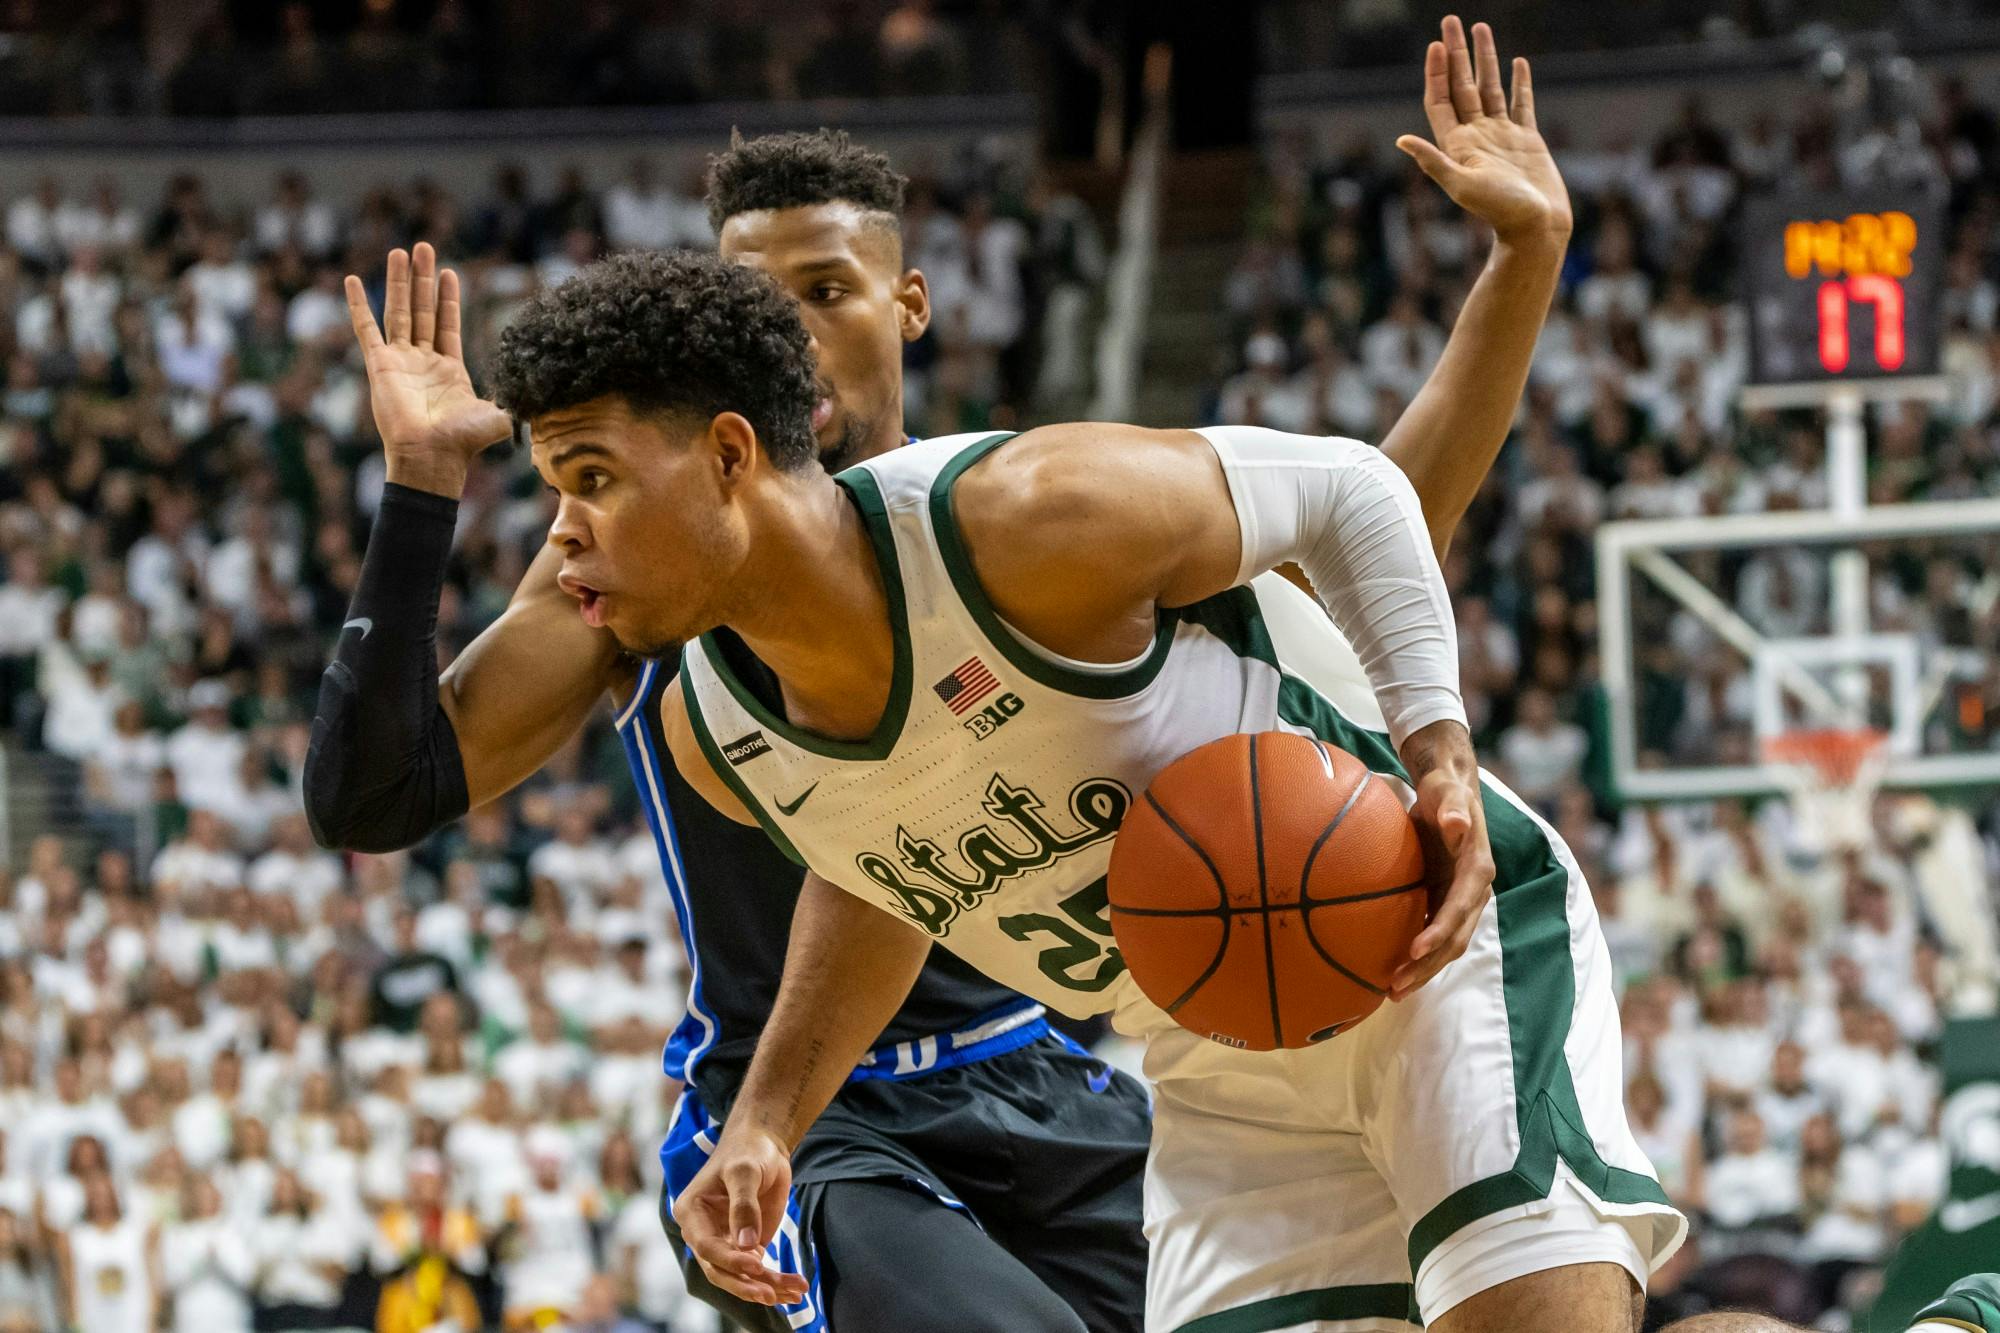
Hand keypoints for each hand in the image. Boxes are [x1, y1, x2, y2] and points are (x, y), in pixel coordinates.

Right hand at [346, 242, 512, 497]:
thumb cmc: (465, 441)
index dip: (448, 298)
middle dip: (423, 279)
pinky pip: (366, 329)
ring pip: (399, 312)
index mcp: (450, 371)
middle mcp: (423, 362)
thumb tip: (545, 391)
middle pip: (422, 310)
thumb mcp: (502, 415)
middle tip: (424, 247)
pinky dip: (359, 305)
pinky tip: (353, 280)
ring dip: (399, 282)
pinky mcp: (379, 365)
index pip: (447, 324)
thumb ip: (519, 399)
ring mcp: (400, 362)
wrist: (433, 456)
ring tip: (401, 251)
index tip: (449, 272)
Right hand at [671, 1124, 806, 1306]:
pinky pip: (756, 1271)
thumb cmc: (747, 1151)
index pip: (707, 1246)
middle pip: (719, 1269)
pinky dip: (775, 1280)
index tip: (757, 1265)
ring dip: (765, 1287)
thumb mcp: (744, 1171)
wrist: (763, 1145)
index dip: (730, 1259)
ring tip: (794, 1293)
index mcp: (691, 1212)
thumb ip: (744, 1206)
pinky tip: (795, 1288)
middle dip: (745, 1284)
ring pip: (739, 1276)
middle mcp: (703, 1232)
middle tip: (771, 1294)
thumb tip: (747, 1245)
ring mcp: (724, 1241)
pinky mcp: (745, 1246)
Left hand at [1393, 718, 1494, 998]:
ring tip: (1390, 991)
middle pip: (1454, 938)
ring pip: (1445, 944)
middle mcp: (1472, 891)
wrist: (1448, 790)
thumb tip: (1458, 823)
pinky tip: (1389, 969)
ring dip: (1422, 969)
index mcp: (1477, 870)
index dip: (1439, 932)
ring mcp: (1459, 899)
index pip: (1459, 909)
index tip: (1414, 950)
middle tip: (1395, 987)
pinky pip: (1432, 933)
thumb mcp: (1447, 792)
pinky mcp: (1444, 900)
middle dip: (1428, 966)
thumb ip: (1452, 807)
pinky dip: (1416, 954)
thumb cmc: (1444, 789)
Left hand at [1396, 17, 1572, 248]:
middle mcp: (1477, 136)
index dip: (1436, 73)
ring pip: (1491, 88)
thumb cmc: (1500, 211)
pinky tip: (1518, 63)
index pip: (1441, 100)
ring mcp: (1502, 136)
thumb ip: (1433, 161)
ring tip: (1482, 29)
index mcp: (1458, 144)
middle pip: (1462, 86)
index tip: (1436, 44)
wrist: (1537, 228)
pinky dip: (1520, 82)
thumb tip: (1400, 141)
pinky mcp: (1527, 139)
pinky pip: (1522, 103)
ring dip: (1485, 59)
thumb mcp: (1461, 185)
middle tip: (1451, 21)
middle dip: (1456, 53)